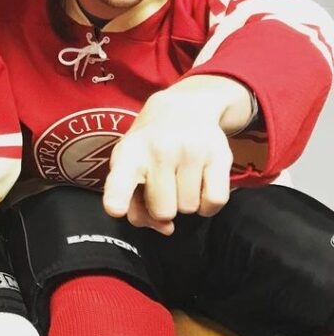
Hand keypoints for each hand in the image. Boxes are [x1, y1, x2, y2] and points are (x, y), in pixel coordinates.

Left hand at [102, 76, 250, 233]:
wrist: (185, 107)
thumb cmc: (149, 147)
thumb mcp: (130, 166)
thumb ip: (136, 203)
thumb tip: (164, 227)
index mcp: (129, 154)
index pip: (121, 179)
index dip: (118, 197)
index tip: (115, 209)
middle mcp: (158, 150)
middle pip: (162, 210)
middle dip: (162, 207)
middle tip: (163, 186)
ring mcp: (190, 151)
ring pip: (188, 208)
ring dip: (184, 202)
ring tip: (179, 179)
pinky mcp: (219, 155)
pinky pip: (214, 201)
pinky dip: (208, 204)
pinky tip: (200, 187)